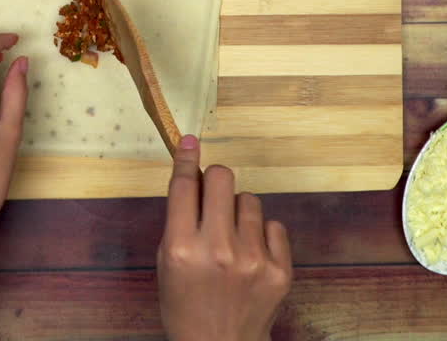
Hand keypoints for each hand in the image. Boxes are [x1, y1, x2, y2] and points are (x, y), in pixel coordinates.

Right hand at [157, 135, 292, 340]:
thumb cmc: (186, 304)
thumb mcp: (167, 262)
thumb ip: (178, 218)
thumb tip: (191, 169)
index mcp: (181, 249)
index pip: (184, 186)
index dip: (187, 159)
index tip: (190, 142)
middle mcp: (217, 251)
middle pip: (222, 178)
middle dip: (215, 180)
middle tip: (213, 196)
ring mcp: (252, 260)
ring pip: (249, 199)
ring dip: (239, 212)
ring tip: (232, 240)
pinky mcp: (279, 269)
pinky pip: (273, 224)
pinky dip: (262, 235)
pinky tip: (251, 256)